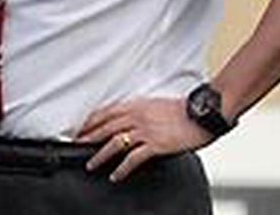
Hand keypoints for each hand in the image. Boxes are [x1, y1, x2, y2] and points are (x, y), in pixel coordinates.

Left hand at [76, 97, 213, 182]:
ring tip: (91, 164)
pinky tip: (115, 175)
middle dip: (88, 137)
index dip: (91, 121)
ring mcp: (146, 130)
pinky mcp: (155, 144)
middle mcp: (138, 115)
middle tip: (76, 145)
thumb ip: (142, 111)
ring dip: (100, 155)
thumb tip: (131, 119)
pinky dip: (121, 168)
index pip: (107, 112)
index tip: (80, 128)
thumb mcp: (157, 105)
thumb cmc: (184, 110)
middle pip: (106, 126)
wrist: (203, 113)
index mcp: (138, 104)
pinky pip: (133, 158)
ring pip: (115, 142)